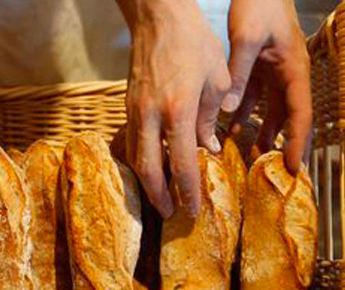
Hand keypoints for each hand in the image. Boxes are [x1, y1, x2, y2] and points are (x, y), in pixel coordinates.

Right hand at [118, 0, 229, 216]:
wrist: (159, 17)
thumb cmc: (194, 42)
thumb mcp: (216, 80)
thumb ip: (210, 119)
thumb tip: (208, 149)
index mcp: (178, 110)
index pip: (181, 163)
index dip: (187, 191)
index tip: (193, 211)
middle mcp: (151, 115)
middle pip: (148, 169)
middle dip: (158, 196)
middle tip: (170, 213)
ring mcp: (135, 110)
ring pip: (134, 157)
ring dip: (146, 181)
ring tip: (160, 196)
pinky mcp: (128, 104)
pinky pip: (131, 140)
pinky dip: (139, 159)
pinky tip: (150, 166)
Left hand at [224, 0, 310, 173]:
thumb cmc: (258, 6)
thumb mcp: (247, 40)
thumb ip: (239, 75)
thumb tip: (228, 111)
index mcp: (294, 70)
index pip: (301, 115)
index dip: (298, 143)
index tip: (293, 168)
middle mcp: (288, 74)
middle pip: (289, 118)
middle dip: (283, 145)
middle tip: (274, 173)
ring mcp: (274, 71)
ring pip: (270, 110)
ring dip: (261, 133)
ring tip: (251, 159)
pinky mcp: (260, 67)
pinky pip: (253, 97)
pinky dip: (243, 114)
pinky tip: (230, 130)